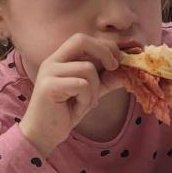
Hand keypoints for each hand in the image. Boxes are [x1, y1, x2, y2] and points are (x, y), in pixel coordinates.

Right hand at [20, 35, 122, 155]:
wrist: (44, 134)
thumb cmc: (66, 111)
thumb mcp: (92, 92)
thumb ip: (107, 80)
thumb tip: (127, 71)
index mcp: (60, 59)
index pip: (82, 39)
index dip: (104, 45)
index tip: (118, 59)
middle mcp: (52, 61)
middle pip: (81, 40)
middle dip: (104, 51)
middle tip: (114, 67)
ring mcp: (48, 72)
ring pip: (87, 68)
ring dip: (94, 89)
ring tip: (85, 102)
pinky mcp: (49, 86)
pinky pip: (82, 85)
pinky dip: (86, 98)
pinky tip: (77, 107)